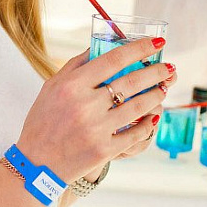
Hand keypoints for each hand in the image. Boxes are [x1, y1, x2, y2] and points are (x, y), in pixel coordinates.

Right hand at [15, 37, 173, 183]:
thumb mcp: (51, 87)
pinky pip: (136, 133)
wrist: (36, 163)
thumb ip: (75, 65)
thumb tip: (99, 45)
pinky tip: (154, 115)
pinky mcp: (104, 150)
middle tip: (169, 67)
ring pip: (138, 106)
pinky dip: (149, 123)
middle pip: (131, 81)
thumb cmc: (43, 121)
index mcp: (72, 85)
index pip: (113, 59)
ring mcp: (96, 129)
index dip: (139, 49)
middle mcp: (85, 105)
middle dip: (156, 72)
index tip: (156, 43)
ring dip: (156, 95)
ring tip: (163, 88)